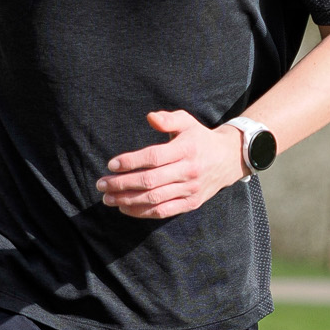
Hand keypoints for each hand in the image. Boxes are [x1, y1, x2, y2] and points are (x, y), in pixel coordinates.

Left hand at [95, 110, 244, 219]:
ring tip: (108, 198)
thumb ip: (167, 119)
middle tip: (101, 184)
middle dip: (121, 184)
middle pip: (150, 181)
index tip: (111, 164)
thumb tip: (150, 117)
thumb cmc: (199, 138)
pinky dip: (142, 212)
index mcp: (186, 149)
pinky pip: (163, 211)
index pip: (153, 157)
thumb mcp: (187, 122)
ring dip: (127, 200)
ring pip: (154, 199)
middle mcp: (188, 171)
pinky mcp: (191, 203)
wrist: (228, 159)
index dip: (130, 162)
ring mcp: (190, 190)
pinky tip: (125, 207)